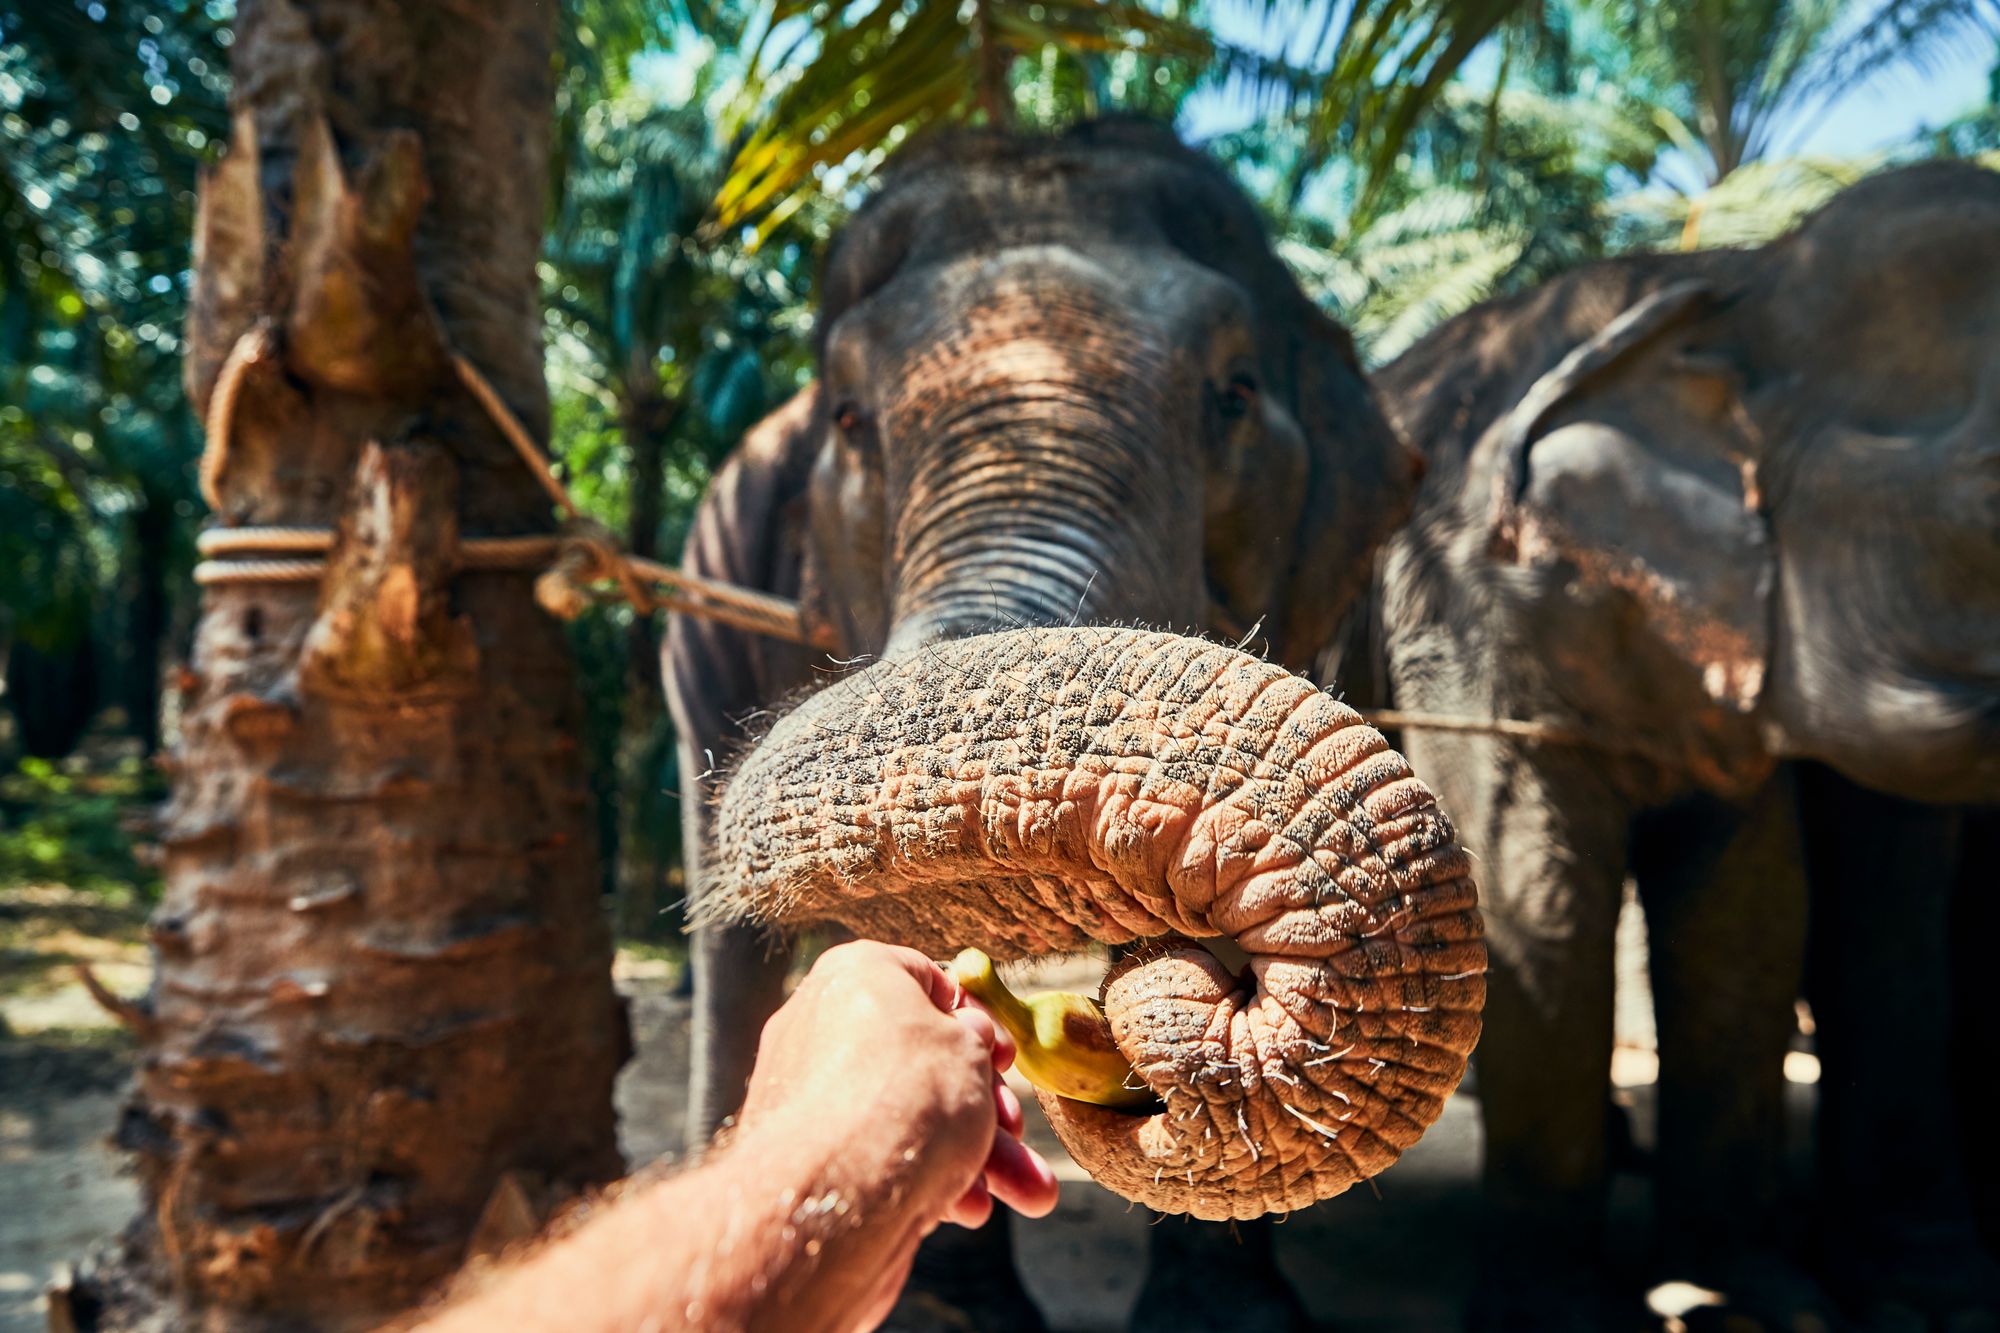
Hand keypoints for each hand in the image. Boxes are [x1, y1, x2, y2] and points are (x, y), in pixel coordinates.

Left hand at [736, 941, 1058, 1326]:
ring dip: (975, 1154)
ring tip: (1032, 1196)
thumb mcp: (970, 1049)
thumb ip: (973, 1039)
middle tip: (1018, 1133)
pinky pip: (878, 1154)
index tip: (1004, 1057)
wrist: (835, 1197)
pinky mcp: (806, 1156)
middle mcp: (821, 1025)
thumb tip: (966, 1037)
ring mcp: (809, 1094)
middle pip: (923, 1061)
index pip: (925, 980)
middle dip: (986, 1107)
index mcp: (855, 973)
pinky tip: (967, 1208)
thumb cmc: (909, 1097)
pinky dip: (925, 1176)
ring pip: (909, 1115)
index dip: (975, 1020)